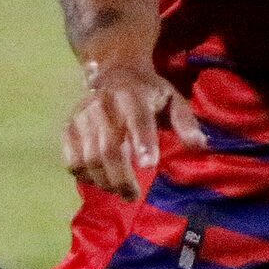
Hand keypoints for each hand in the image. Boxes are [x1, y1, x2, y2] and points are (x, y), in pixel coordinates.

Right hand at [61, 61, 206, 201]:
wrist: (115, 72)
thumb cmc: (148, 93)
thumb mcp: (173, 100)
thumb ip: (186, 123)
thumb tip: (199, 147)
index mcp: (132, 95)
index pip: (137, 120)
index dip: (143, 143)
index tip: (149, 166)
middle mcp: (103, 104)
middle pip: (108, 148)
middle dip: (121, 178)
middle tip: (133, 196)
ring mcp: (82, 117)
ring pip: (89, 159)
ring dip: (105, 182)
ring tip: (120, 191)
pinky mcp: (68, 128)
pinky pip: (72, 161)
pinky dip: (85, 176)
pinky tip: (101, 181)